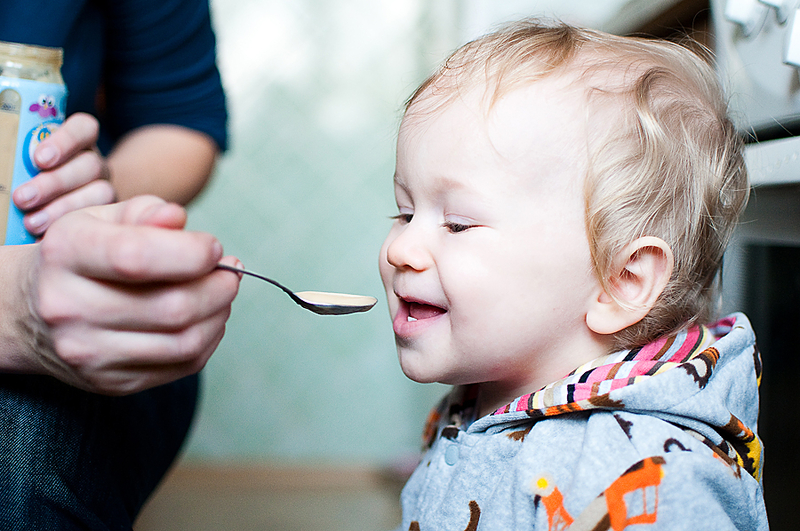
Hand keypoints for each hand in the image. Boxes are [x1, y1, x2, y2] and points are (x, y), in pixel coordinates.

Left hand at [12, 113, 115, 235]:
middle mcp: (93, 164)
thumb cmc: (23, 177)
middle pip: (90, 165)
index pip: (84, 128)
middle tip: (22, 198)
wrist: (42, 213)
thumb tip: (1, 152)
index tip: (38, 159)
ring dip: (63, 209)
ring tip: (32, 223)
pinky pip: (99, 221)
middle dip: (55, 183)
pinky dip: (71, 230)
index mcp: (76, 142)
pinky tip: (44, 238)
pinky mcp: (104, 215)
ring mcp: (102, 189)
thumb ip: (13, 153)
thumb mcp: (18, 160)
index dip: (66, 140)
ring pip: (100, 193)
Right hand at [23, 195, 240, 394]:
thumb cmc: (82, 253)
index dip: (191, 253)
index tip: (214, 248)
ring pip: (185, 342)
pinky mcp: (111, 382)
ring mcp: (88, 352)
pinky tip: (208, 318)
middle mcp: (69, 307)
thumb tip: (179, 220)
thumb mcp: (101, 218)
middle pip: (172, 307)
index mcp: (66, 253)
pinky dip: (209, 339)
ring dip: (220, 315)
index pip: (136, 257)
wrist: (31, 312)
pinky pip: (183, 365)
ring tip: (223, 293)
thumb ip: (145, 212)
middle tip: (230, 272)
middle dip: (219, 288)